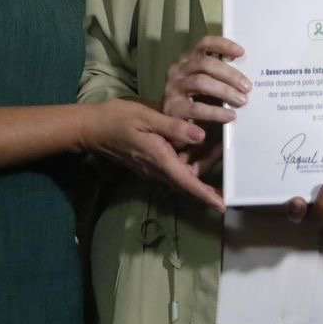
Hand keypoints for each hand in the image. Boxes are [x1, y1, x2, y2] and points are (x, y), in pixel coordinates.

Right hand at [84, 98, 223, 211]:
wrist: (91, 128)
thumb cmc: (117, 119)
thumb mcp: (147, 118)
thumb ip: (174, 127)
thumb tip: (200, 136)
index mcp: (159, 159)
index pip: (187, 182)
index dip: (205, 194)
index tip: (222, 205)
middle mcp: (156, 170)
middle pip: (187, 183)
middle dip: (208, 186)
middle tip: (230, 177)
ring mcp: (152, 169)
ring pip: (181, 176)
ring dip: (200, 171)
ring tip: (220, 153)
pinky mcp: (149, 164)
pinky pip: (173, 169)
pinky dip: (188, 164)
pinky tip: (198, 148)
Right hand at [163, 36, 249, 123]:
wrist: (171, 124)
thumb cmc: (194, 99)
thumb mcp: (206, 84)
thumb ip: (220, 77)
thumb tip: (245, 79)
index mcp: (188, 60)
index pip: (204, 44)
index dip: (223, 45)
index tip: (241, 52)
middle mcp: (178, 70)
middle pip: (205, 63)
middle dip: (229, 74)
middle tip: (247, 87)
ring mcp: (173, 88)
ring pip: (200, 82)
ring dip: (224, 91)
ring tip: (241, 100)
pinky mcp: (172, 108)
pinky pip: (196, 108)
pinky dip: (215, 112)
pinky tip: (229, 116)